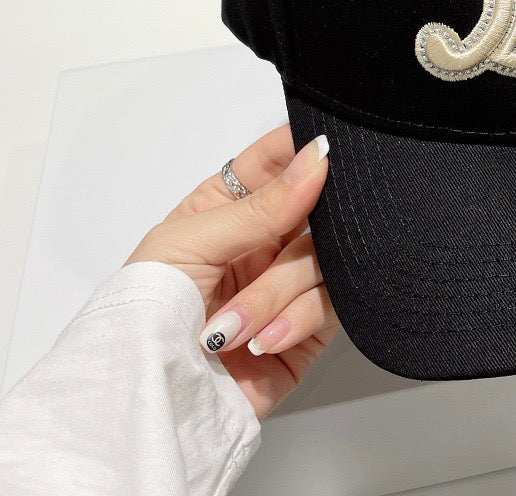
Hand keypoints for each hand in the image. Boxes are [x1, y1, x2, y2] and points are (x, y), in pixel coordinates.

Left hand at [125, 125, 338, 420]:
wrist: (146, 406)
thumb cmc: (143, 320)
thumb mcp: (191, 245)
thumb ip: (261, 205)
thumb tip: (315, 158)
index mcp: (228, 207)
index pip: (278, 159)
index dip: (302, 150)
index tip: (321, 151)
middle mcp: (264, 240)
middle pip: (315, 208)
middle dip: (298, 229)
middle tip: (280, 241)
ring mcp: (289, 282)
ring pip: (324, 258)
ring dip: (276, 292)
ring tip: (232, 325)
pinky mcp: (311, 327)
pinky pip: (331, 304)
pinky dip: (295, 320)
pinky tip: (262, 339)